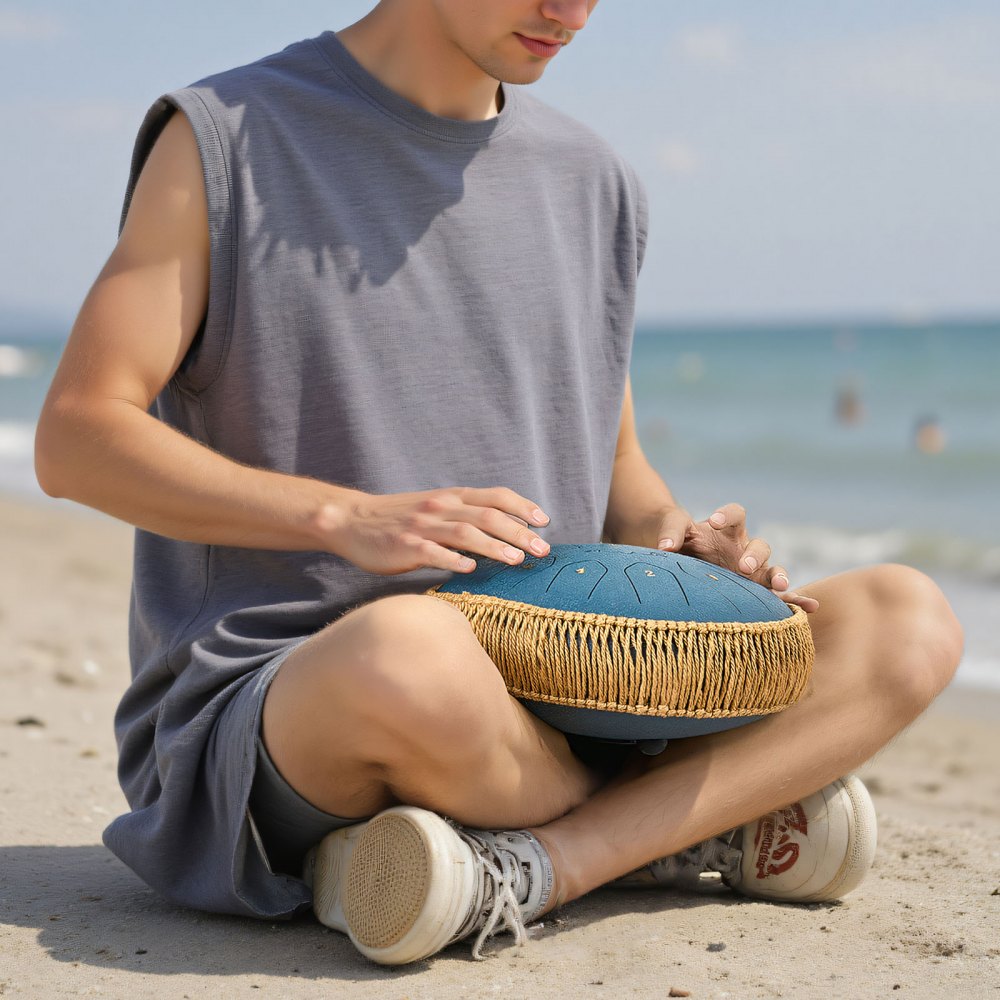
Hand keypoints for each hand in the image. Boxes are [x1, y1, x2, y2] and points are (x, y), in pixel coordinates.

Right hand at [321, 486, 550, 575]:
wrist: (353, 520)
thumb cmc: (400, 520)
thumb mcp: (436, 509)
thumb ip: (467, 516)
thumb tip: (508, 529)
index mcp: (451, 498)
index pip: (495, 497)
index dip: (522, 506)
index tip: (545, 521)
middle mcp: (441, 508)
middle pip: (488, 516)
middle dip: (518, 531)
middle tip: (542, 549)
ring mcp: (423, 527)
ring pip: (465, 533)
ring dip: (494, 546)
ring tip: (517, 559)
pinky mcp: (405, 547)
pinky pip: (433, 552)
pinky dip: (452, 559)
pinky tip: (470, 568)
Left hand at [659, 502, 818, 613]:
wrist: (676, 561)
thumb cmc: (677, 541)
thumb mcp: (671, 529)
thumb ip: (671, 531)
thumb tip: (665, 547)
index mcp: (726, 530)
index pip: (736, 514)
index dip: (727, 515)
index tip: (712, 521)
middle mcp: (744, 549)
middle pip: (760, 546)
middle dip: (755, 556)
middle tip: (743, 566)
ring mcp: (753, 572)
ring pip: (773, 571)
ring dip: (779, 577)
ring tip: (780, 586)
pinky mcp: (755, 592)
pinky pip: (780, 597)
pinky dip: (796, 601)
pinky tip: (809, 607)